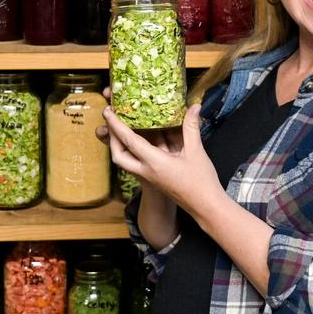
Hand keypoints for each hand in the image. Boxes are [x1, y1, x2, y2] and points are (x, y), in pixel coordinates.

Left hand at [101, 103, 222, 218]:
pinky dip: (137, 148)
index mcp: (154, 163)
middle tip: (113, 120)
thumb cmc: (201, 182)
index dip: (117, 125)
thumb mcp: (196, 151)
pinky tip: (145, 137)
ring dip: (122, 144)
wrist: (205, 206)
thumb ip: (191, 127)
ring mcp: (149, 176)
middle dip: (112, 138)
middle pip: (119, 155)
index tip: (108, 111)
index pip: (129, 141)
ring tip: (124, 126)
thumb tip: (194, 106)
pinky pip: (139, 161)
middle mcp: (146, 171)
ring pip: (127, 160)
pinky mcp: (154, 177)